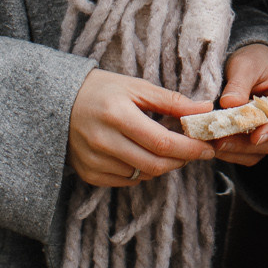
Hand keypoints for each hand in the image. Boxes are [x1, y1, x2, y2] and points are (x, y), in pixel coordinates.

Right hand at [66, 69, 213, 186]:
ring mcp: (94, 161)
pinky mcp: (89, 174)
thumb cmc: (104, 90)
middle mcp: (103, 142)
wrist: (59, 103)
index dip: (189, 148)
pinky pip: (127, 180)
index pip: (162, 142)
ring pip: (143, 174)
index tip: (208, 148)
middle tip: (196, 150)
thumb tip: (206, 109)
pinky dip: (142, 170)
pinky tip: (141, 153)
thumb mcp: (138, 87)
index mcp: (117, 115)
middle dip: (181, 159)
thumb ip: (172, 101)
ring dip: (163, 164)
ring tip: (167, 147)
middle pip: (155, 164)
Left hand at [208, 44, 267, 166]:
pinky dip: (234, 152)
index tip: (254, 137)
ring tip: (214, 144)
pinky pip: (250, 153)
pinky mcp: (260, 137)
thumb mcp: (245, 64)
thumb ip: (238, 83)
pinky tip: (217, 145)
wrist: (251, 62)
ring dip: (238, 151)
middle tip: (221, 141)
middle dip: (247, 144)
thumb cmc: (254, 59)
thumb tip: (229, 104)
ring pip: (261, 151)